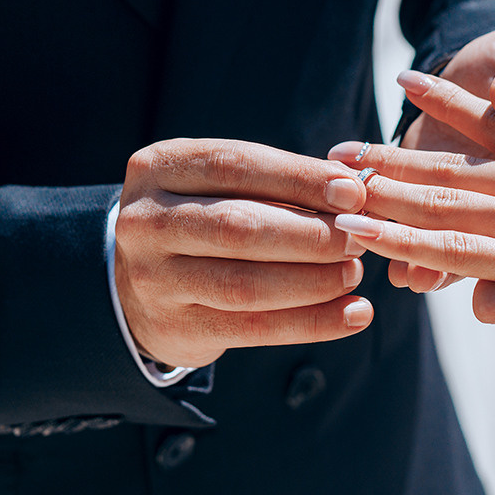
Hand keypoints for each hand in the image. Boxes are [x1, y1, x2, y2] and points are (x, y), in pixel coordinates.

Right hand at [114, 139, 374, 367]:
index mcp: (159, 168)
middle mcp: (146, 222)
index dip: (299, 179)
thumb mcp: (218, 187)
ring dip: (314, 281)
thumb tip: (353, 191)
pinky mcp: (175, 328)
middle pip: (238, 228)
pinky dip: (313, 323)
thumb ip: (275, 184)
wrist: (137, 285)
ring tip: (354, 272)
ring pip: (246, 284)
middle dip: (310, 234)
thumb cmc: (201, 222)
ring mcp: (154, 279)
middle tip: (357, 238)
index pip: (235, 166)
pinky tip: (353, 314)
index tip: (353, 192)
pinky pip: (254, 328)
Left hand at [331, 74, 494, 360]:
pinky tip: (363, 233)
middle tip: (341, 147)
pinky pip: (457, 249)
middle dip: (394, 155)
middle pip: (458, 161)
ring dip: (383, 191)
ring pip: (445, 200)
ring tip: (334, 181)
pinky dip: (402, 240)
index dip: (452, 101)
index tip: (410, 80)